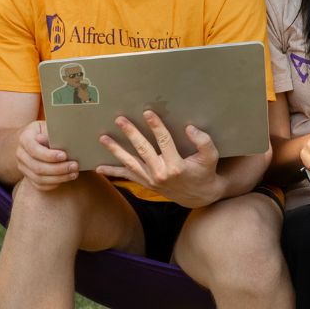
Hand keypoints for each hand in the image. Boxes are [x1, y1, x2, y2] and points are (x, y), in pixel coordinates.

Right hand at [15, 120, 77, 189]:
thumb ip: (52, 134)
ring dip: (59, 178)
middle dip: (58, 168)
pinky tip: (66, 178)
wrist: (35, 139)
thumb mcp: (48, 127)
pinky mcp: (28, 176)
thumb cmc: (46, 131)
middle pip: (37, 167)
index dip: (49, 155)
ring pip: (39, 178)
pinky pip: (40, 185)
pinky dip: (54, 183)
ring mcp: (23, 167)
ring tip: (74, 173)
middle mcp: (20, 154)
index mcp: (24, 138)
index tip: (64, 155)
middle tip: (74, 166)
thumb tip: (58, 139)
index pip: (34, 149)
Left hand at [95, 111, 223, 207]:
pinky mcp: (146, 184)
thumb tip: (190, 128)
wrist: (199, 196)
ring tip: (103, 138)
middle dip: (131, 133)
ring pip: (130, 163)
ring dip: (116, 150)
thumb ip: (203, 142)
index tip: (148, 112)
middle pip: (142, 150)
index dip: (156, 126)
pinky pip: (127, 177)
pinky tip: (99, 168)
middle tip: (120, 120)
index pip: (164, 141)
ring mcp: (151, 180)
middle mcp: (160, 174)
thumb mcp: (210, 157)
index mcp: (176, 166)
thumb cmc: (205, 173)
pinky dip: (113, 173)